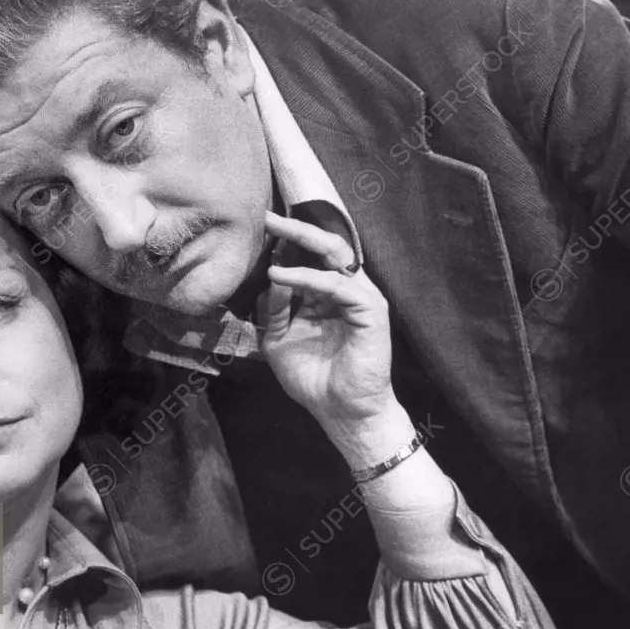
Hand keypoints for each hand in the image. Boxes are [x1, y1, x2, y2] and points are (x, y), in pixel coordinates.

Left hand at [259, 212, 408, 462]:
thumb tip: (268, 276)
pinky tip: (281, 276)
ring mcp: (360, 297)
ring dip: (301, 241)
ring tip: (272, 233)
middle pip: (325, 245)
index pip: (309, 256)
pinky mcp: (370, 310)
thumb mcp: (278, 340)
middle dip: (295, 227)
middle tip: (266, 215)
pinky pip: (337, 284)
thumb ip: (272, 309)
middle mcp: (344, 289)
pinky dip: (308, 277)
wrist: (340, 413)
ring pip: (335, 254)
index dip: (286, 239)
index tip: (258, 224)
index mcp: (325, 295)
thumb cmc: (313, 379)